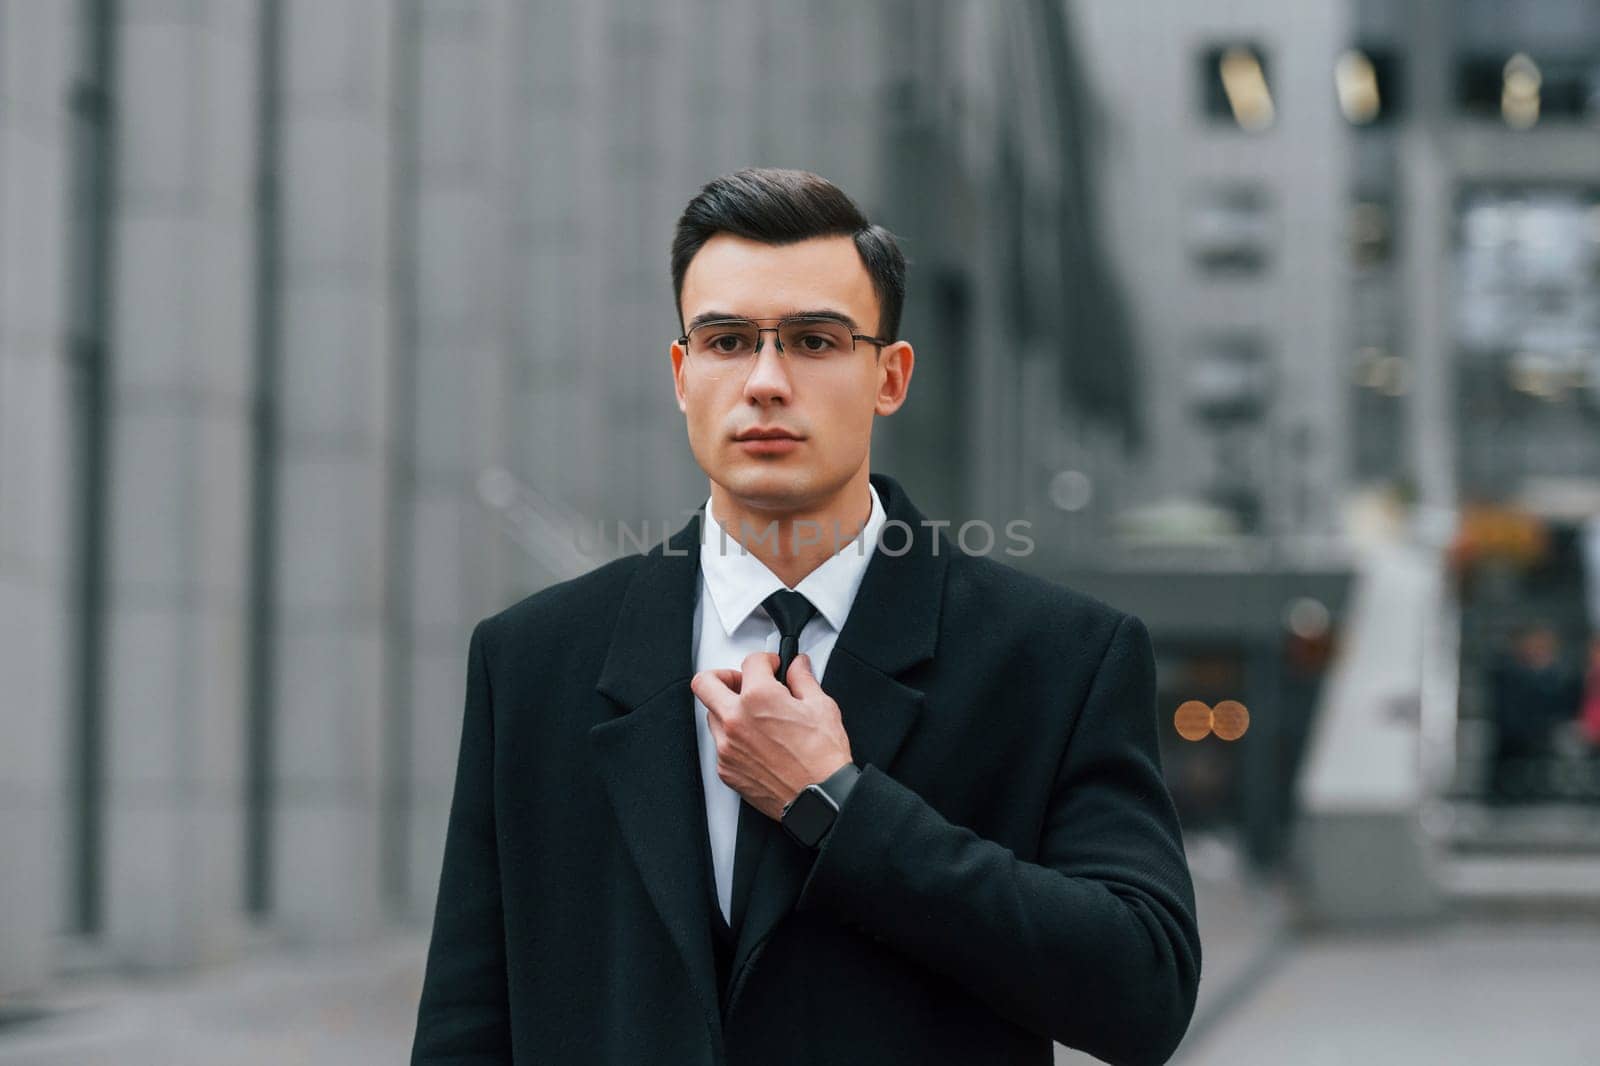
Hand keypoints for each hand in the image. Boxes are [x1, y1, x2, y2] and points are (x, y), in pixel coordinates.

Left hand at [690, 652, 853, 821]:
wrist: (821, 798)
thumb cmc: (822, 759)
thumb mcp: (821, 706)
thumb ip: (803, 679)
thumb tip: (798, 666)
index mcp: (759, 698)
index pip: (750, 662)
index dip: (766, 660)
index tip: (772, 667)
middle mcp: (735, 720)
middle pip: (705, 683)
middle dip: (724, 676)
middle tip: (742, 682)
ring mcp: (727, 747)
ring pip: (711, 715)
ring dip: (728, 709)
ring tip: (754, 715)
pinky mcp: (726, 770)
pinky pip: (720, 745)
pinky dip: (733, 739)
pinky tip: (757, 742)